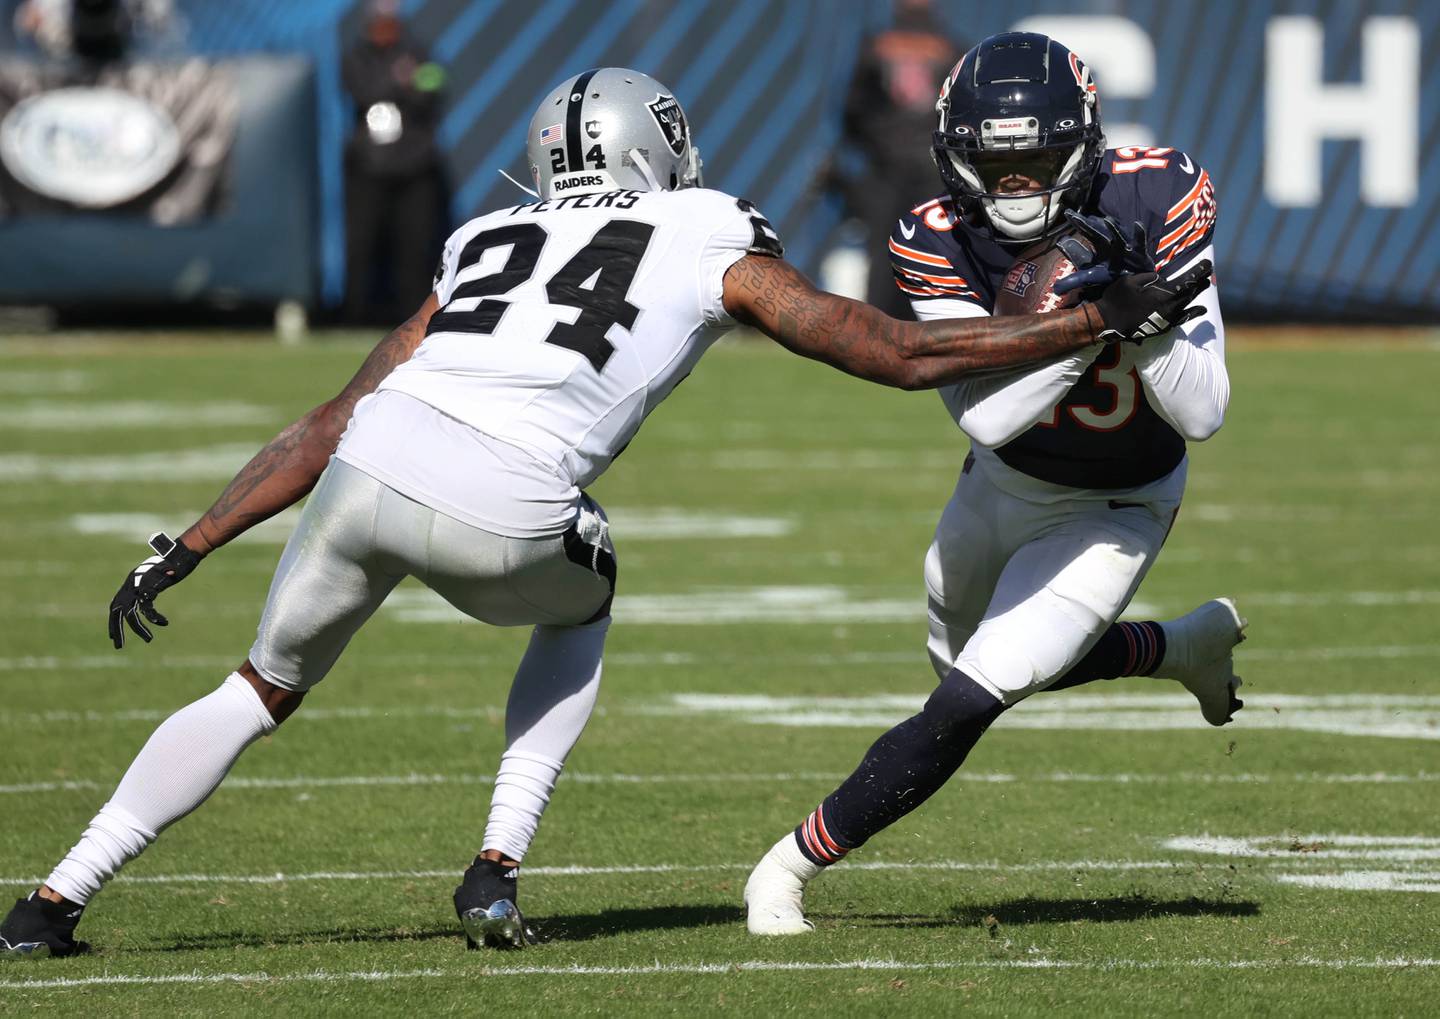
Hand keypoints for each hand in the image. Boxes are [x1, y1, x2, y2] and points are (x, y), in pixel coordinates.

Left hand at [108, 532, 202, 648]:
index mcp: (131, 581)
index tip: (112, 636)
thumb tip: (149, 596)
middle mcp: (131, 583)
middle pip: (116, 610)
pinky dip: (154, 617)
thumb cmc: (174, 562)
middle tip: (118, 646)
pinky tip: (163, 622)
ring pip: (131, 613)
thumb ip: (151, 586)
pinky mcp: (149, 587)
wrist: (181, 552)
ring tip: (148, 640)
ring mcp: (139, 585)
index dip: (113, 620)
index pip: (115, 604)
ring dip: (138, 628)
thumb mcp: (159, 575)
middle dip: (116, 629)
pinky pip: (147, 608)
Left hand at [1054, 210, 1153, 297]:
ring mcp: (1125, 248)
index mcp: (1099, 248)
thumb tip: (1055, 288)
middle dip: (1086, 225)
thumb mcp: (1092, 278)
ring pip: (1118, 236)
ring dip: (1113, 229)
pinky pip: (1139, 243)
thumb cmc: (1113, 275)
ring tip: (1106, 220)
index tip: (1066, 218)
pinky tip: (1137, 225)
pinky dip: (1139, 234)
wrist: (1136, 281)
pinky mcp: (1139, 254)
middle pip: (1097, 233)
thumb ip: (1074, 281)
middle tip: (1073, 216)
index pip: (1085, 237)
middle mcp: (1110, 246)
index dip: (1076, 229)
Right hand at [1091, 261, 1212, 344]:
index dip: (1199, 271)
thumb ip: (1148, 277)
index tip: (1208, 263)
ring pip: (1188, 303)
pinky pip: (1183, 318)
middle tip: (1208, 272)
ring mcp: (1168, 318)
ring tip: (1206, 284)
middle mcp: (1171, 306)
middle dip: (1200, 280)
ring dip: (1197, 293)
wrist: (1108, 323)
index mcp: (1164, 293)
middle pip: (1191, 292)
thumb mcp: (1131, 280)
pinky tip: (1201, 309)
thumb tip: (1159, 278)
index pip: (1188, 280)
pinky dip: (1193, 312)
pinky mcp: (1163, 326)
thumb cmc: (1117, 299)